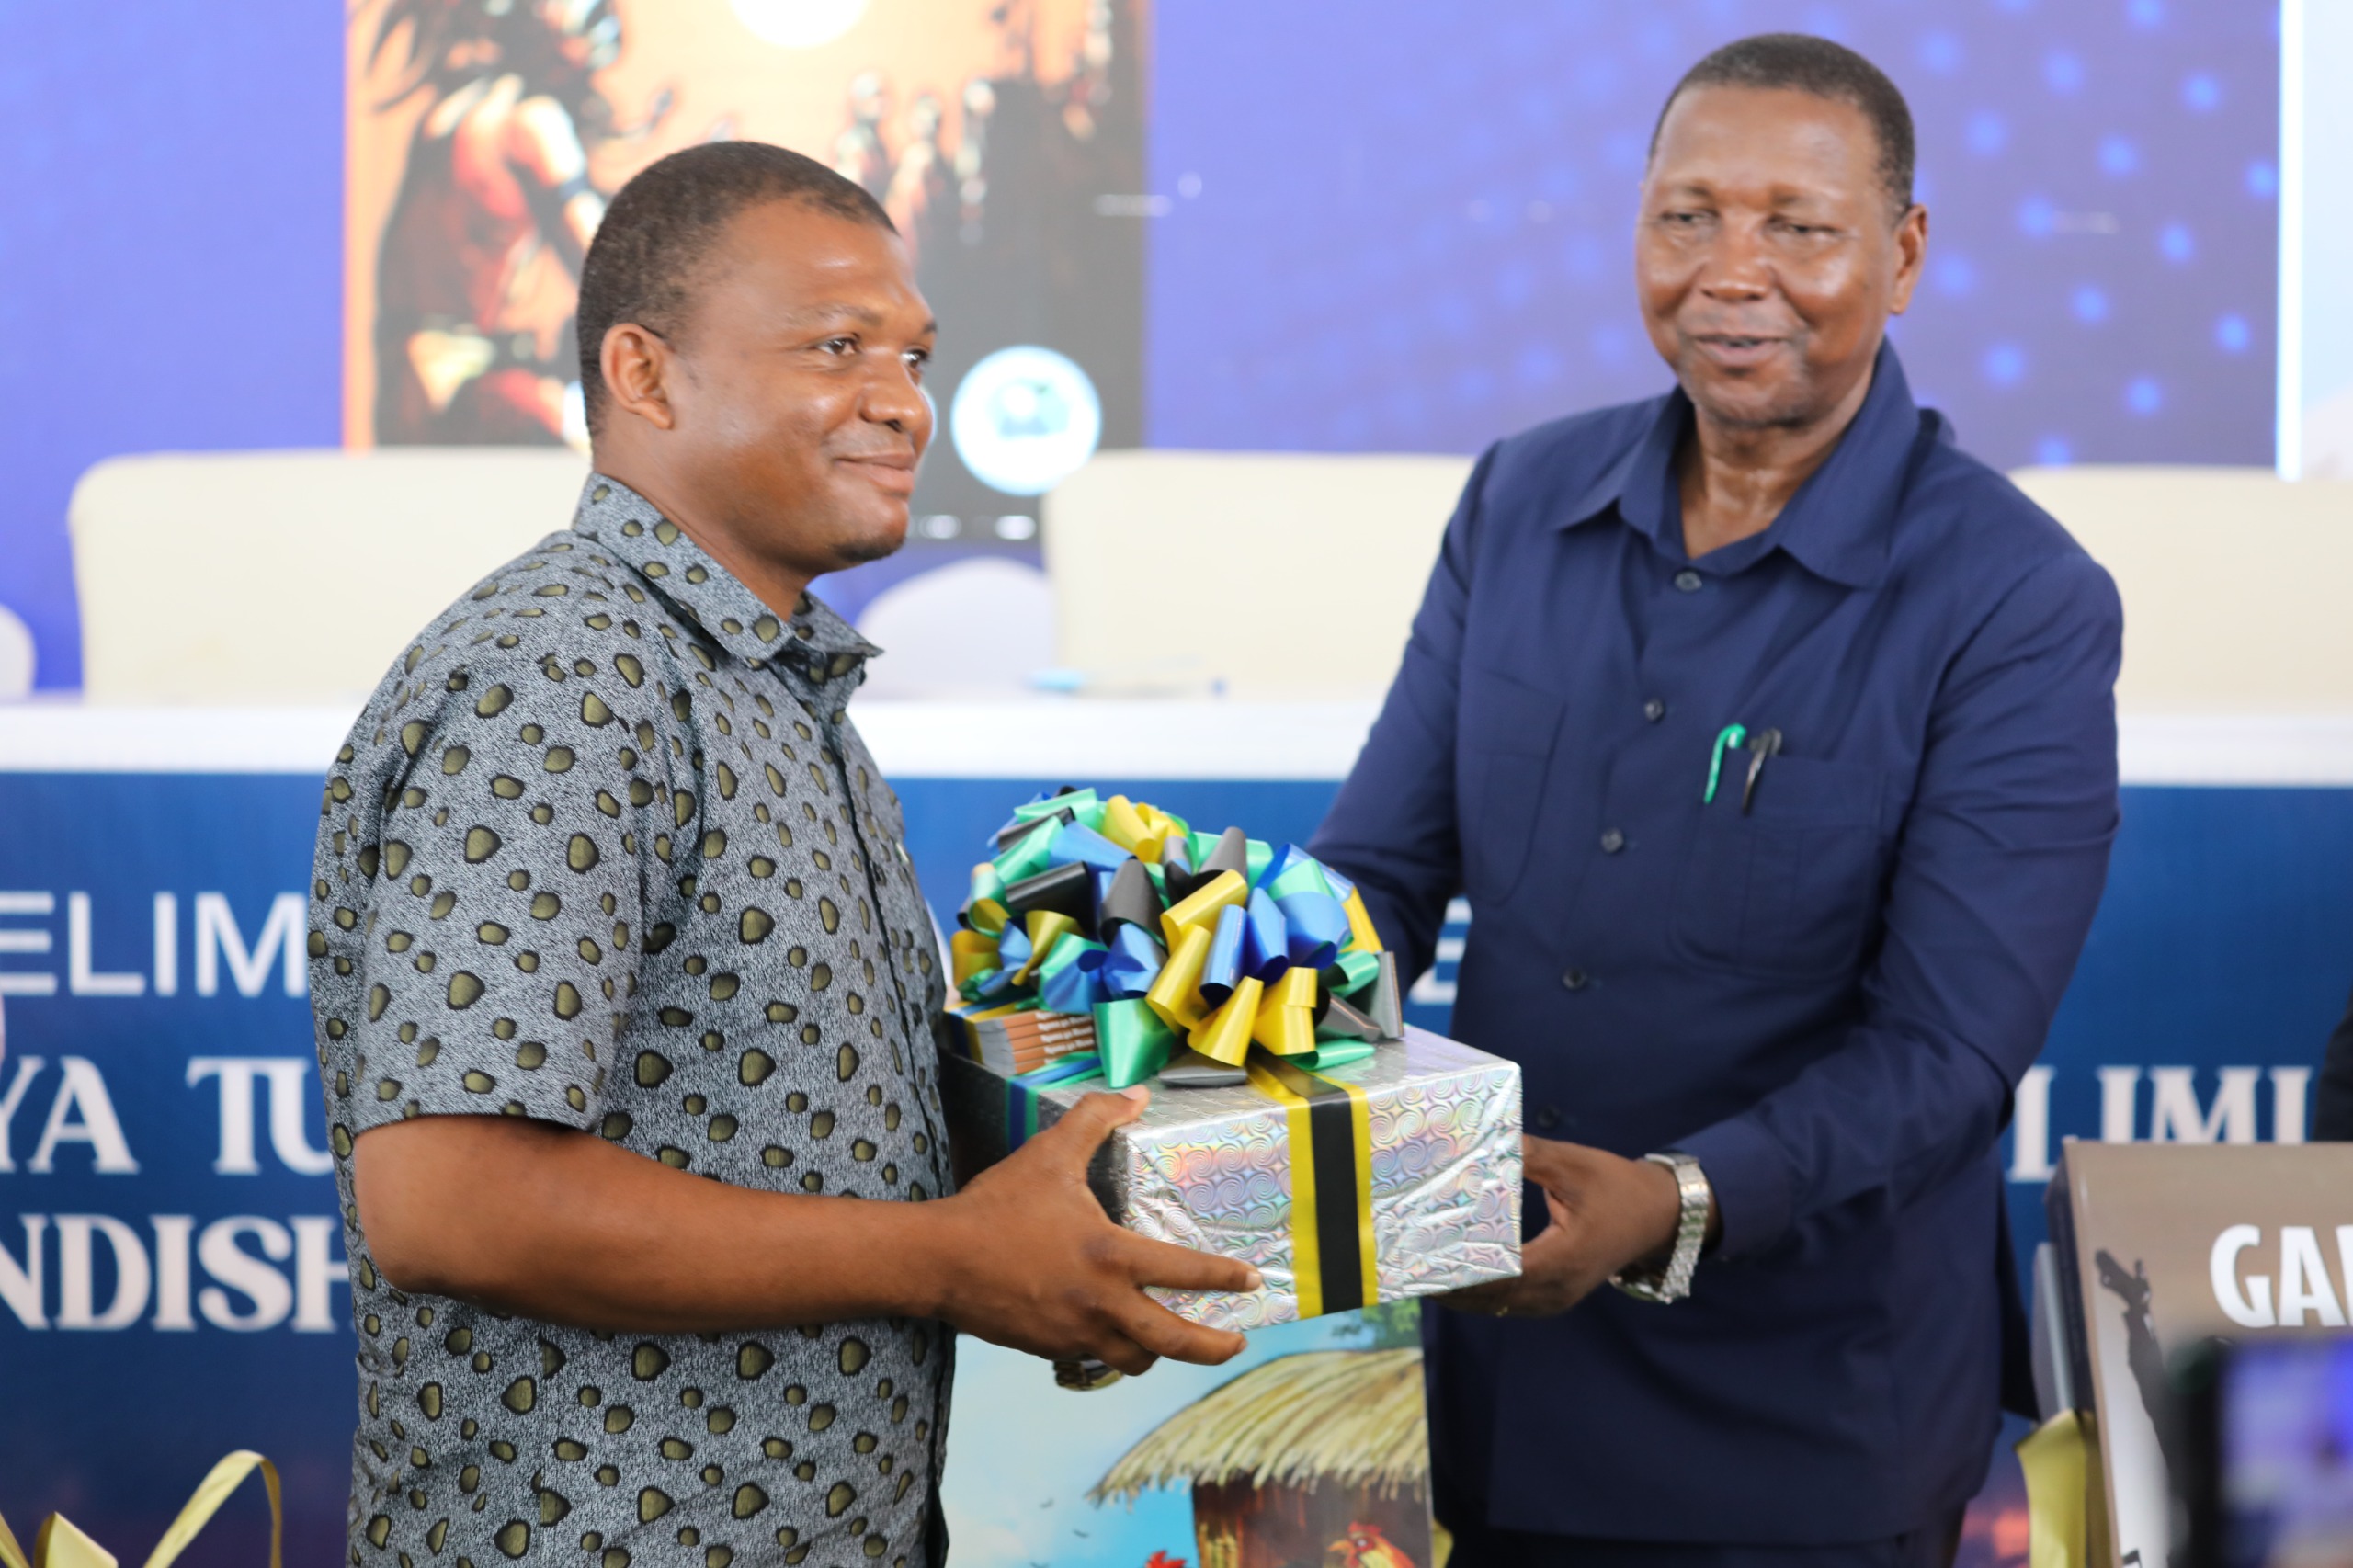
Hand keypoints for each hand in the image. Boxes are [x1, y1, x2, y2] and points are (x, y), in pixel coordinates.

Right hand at [922, 1087, 1260, 1374]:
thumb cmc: (996, 1206)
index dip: (1224, 1278)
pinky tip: (1114, 1339)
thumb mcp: (1049, 1153)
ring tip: (1174, 1341)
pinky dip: (1113, 1352)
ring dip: (1160, 1353)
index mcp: (1110, 1256)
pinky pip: (1095, 1359)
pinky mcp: (1050, 1348)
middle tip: (1236, 1342)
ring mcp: (1075, 1333)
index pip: (1185, 1273)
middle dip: (1213, 1348)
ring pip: (1136, 1360)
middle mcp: (1101, 1303)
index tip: (1251, 1279)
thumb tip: (1135, 1094)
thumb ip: (1095, 1119)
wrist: (938, 1261)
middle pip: (1173, 1341)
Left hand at [1442, 1137, 1708, 1318]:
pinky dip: (1481, 1292)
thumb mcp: (1573, 1165)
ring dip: (1460, 1293)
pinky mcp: (1555, 1296)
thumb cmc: (1618, 1188)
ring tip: (1417, 1273)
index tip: (1422, 1260)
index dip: (1459, 1272)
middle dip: (1448, 1285)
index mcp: (1563, 1260)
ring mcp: (1557, 1299)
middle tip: (1404, 1267)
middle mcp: (1557, 1289)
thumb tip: (1482, 1137)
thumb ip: (1527, 1154)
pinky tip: (1453, 1276)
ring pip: (1497, 1306)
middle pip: (1491, 1298)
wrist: (1659, 1216)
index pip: (1499, 1275)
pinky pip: (1509, 1303)